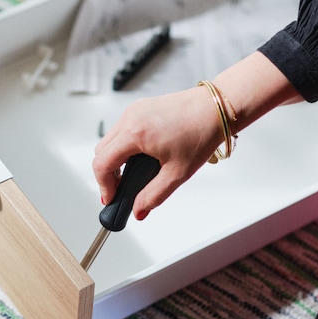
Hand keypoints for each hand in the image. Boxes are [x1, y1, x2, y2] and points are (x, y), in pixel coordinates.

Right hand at [92, 52, 301, 216]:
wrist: (216, 108)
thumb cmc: (202, 132)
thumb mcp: (177, 173)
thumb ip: (153, 196)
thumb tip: (138, 210)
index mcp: (135, 133)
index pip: (102, 164)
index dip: (104, 186)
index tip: (111, 198)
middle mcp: (130, 118)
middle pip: (101, 151)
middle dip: (107, 174)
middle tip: (120, 190)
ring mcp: (134, 110)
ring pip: (110, 140)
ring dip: (114, 159)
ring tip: (132, 175)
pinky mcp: (140, 107)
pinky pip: (121, 130)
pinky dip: (123, 146)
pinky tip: (139, 158)